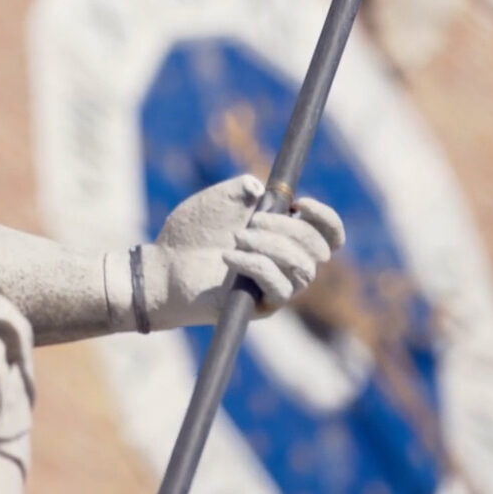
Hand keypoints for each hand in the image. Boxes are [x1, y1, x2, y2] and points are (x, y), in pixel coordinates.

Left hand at [146, 175, 345, 328]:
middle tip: (254, 220)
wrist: (163, 265)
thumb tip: (261, 187)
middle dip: (290, 228)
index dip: (326, 219)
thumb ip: (242, 189)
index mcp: (285, 236)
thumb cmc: (193, 232)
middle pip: (318, 250)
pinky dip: (255, 264)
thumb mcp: (218, 200)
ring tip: (237, 237)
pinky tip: (228, 255)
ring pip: (303, 269)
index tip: (300, 202)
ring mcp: (276, 288)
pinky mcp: (260, 307)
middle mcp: (287, 264)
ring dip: (272, 245)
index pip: (329, 236)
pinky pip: (277, 285)